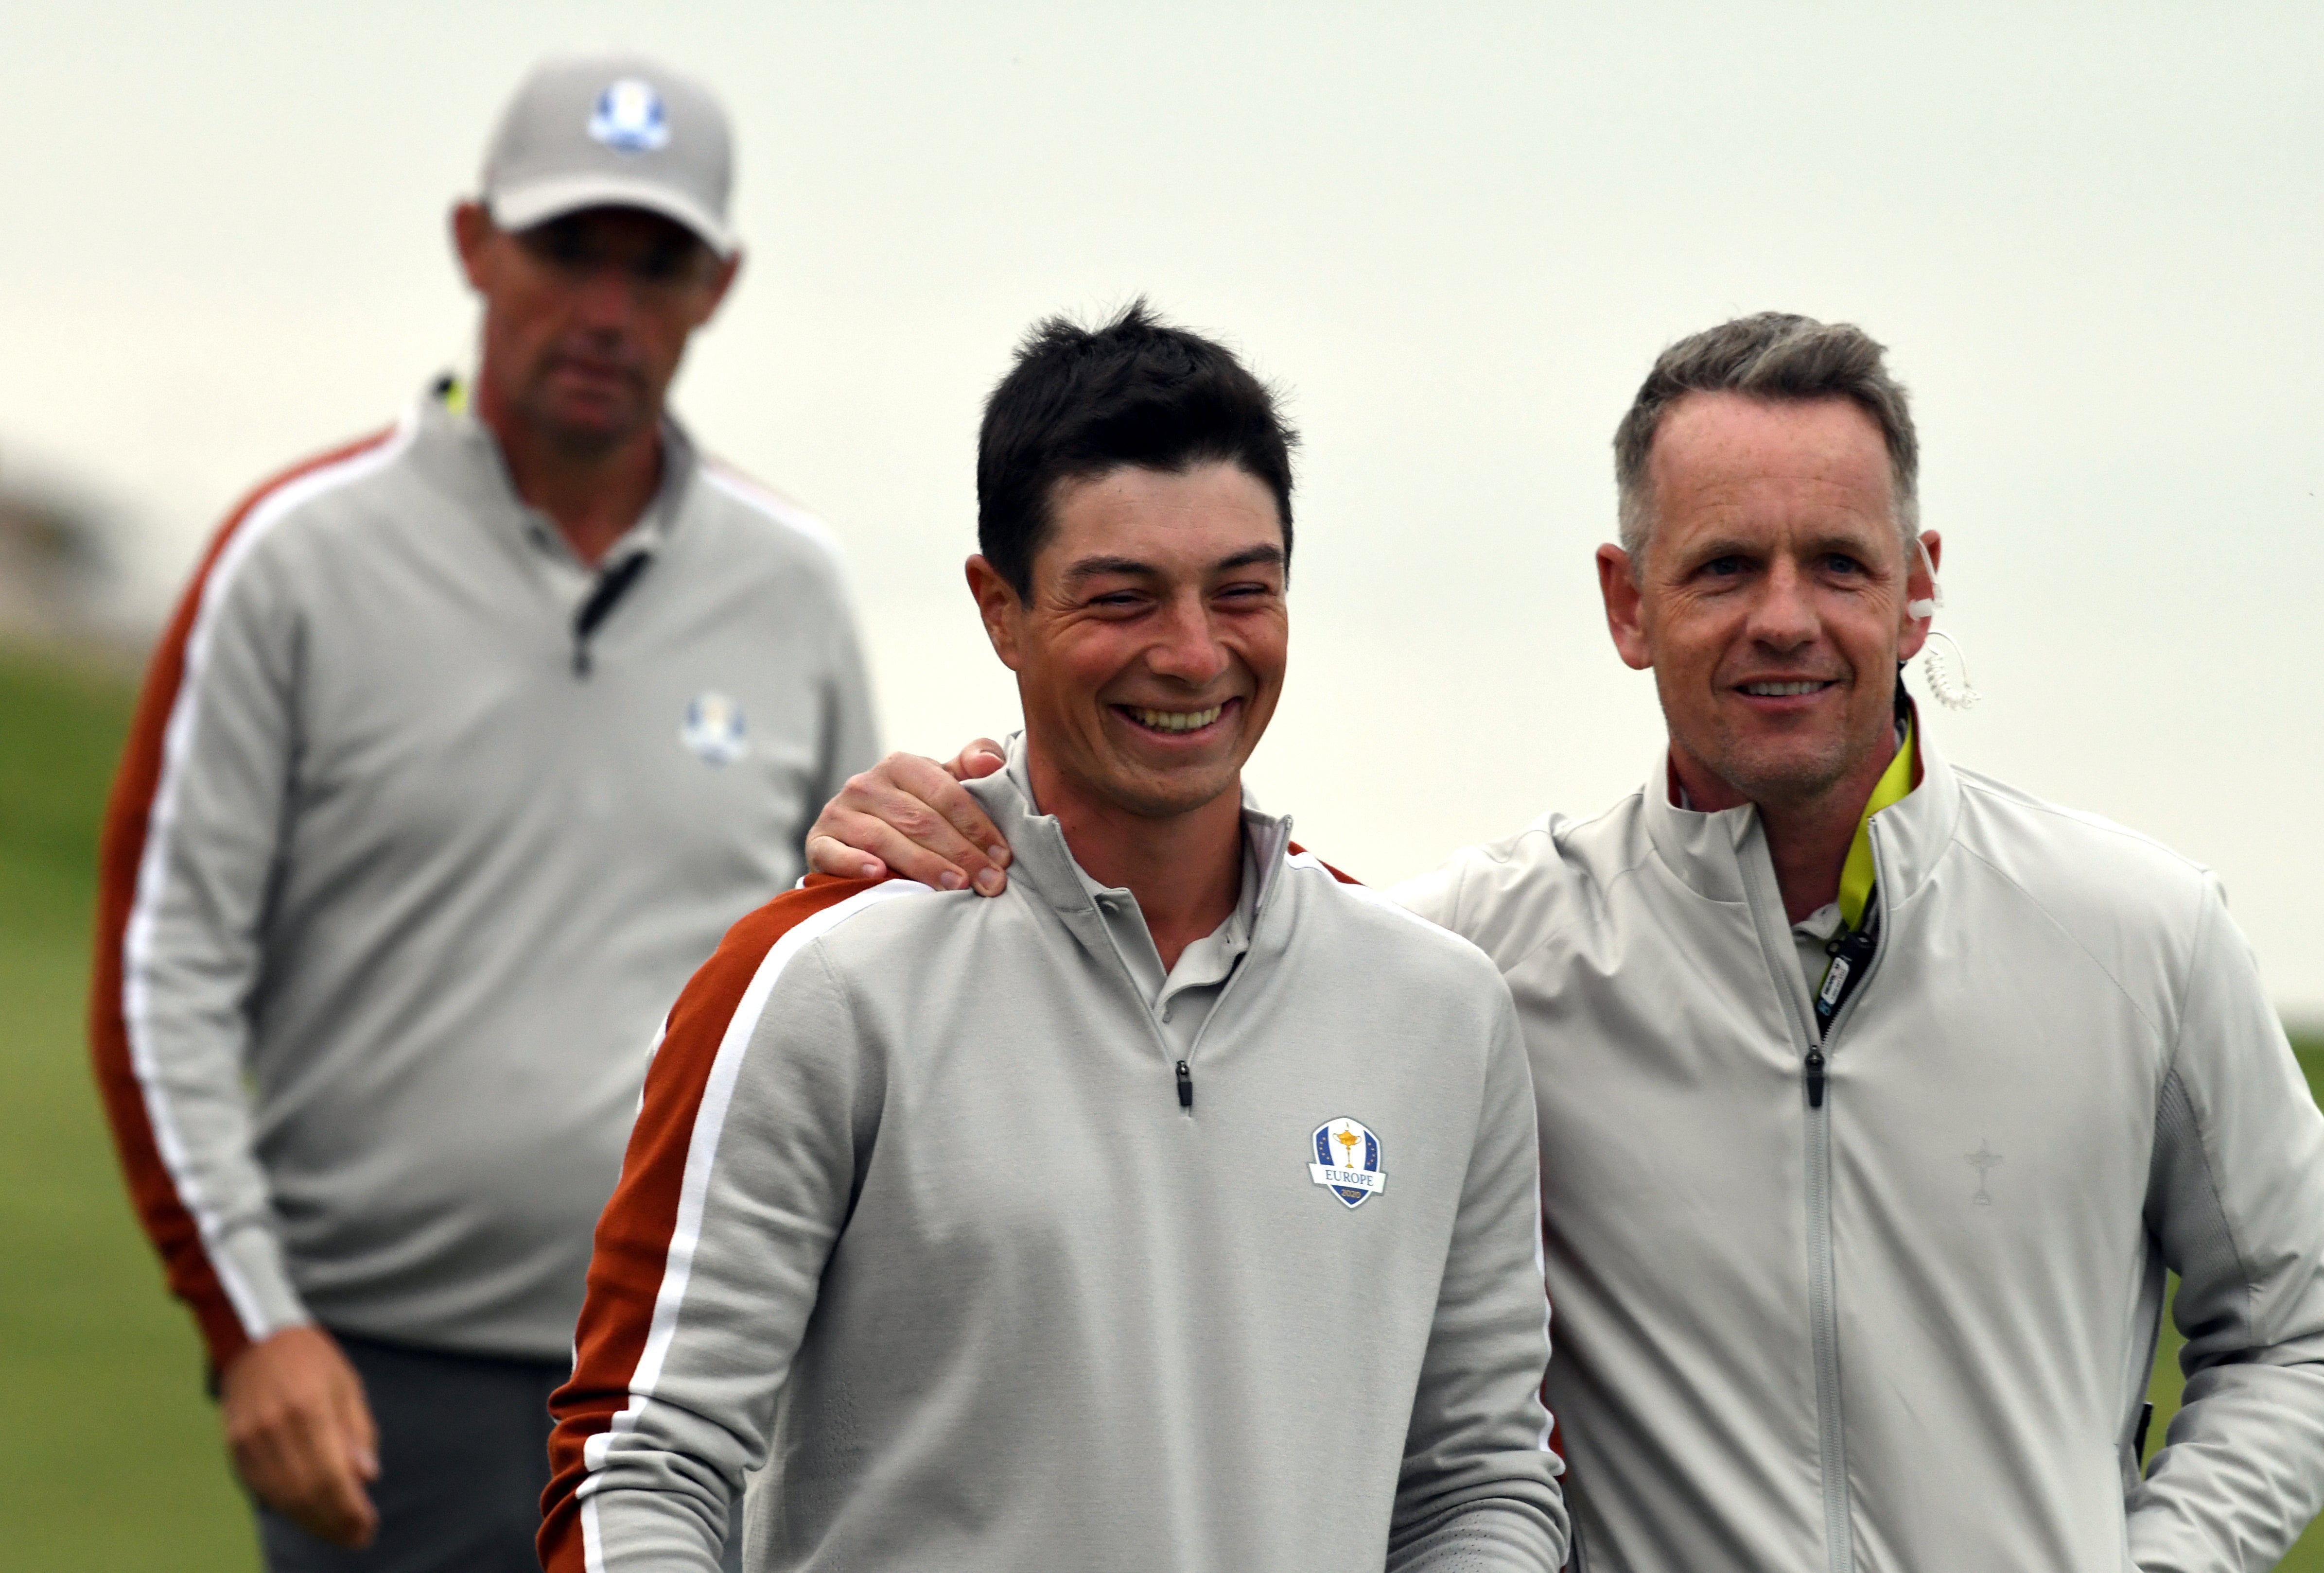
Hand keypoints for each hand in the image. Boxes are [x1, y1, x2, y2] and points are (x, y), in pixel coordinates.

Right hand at [220, 1325, 379, 1548]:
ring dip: (311, 1522)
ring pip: (281, 1497)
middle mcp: (274, 1428)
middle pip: (305, 1494)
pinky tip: (308, 1513)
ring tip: (338, 1532)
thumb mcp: (347, 1386)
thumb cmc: (311, 1358)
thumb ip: (357, 1433)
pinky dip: (287, 1506)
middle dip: (334, 1523)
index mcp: (308, 1409)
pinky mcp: (234, 1446)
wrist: (256, 1336)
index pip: (331, 1477)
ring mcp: (249, 1439)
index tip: (368, 1526)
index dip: (350, 1510)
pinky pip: (261, 1488)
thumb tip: (367, 1478)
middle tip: (357, 1538)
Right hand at [805, 739, 1014, 894]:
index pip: (946, 793)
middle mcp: (866, 784)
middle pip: (920, 819)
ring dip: (923, 865)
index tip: (1004, 856)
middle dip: (961, 853)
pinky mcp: (818, 842)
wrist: (854, 838)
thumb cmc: (912, 813)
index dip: (977, 825)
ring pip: (885, 839)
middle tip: (990, 882)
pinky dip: (856, 863)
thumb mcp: (941, 786)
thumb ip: (969, 768)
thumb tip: (993, 762)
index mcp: (900, 765)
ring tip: (956, 887)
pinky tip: (879, 874)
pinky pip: (835, 853)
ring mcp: (838, 812)